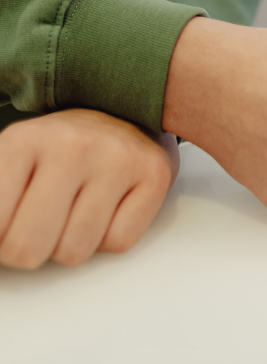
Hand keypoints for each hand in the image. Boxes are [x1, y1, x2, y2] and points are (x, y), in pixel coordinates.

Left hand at [0, 109, 175, 268]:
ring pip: (76, 250)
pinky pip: (120, 242)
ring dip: (71, 245)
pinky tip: (107, 211)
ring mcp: (118, 159)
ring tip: (74, 216)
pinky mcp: (155, 174)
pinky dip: (110, 238)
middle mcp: (73, 146)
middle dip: (29, 251)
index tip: (8, 227)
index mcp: (24, 140)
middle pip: (29, 246)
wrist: (123, 112)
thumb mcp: (11, 160)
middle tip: (37, 231)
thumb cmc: (62, 148)